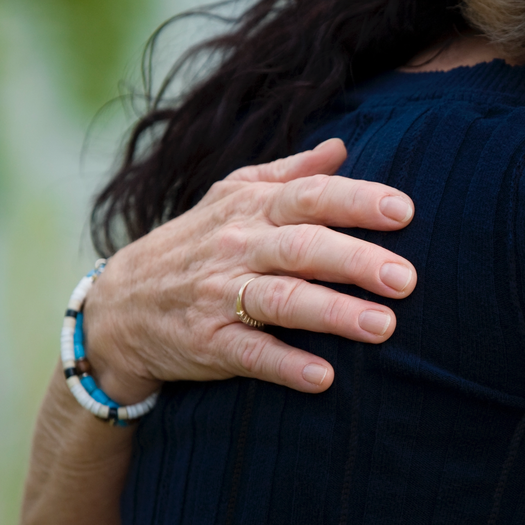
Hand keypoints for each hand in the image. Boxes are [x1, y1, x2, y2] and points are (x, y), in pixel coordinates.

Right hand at [82, 138, 416, 402]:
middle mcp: (238, 247)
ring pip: (283, 301)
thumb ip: (290, 174)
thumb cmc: (196, 244)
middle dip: (357, 261)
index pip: (310, 197)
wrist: (118, 307)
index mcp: (251, 208)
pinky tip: (324, 377)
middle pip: (304, 248)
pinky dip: (287, 365)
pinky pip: (250, 354)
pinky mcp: (207, 342)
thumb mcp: (232, 196)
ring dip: (334, 313)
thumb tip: (341, 147)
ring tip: (383, 326)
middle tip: (406, 279)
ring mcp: (219, 295)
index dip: (357, 201)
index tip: (403, 211)